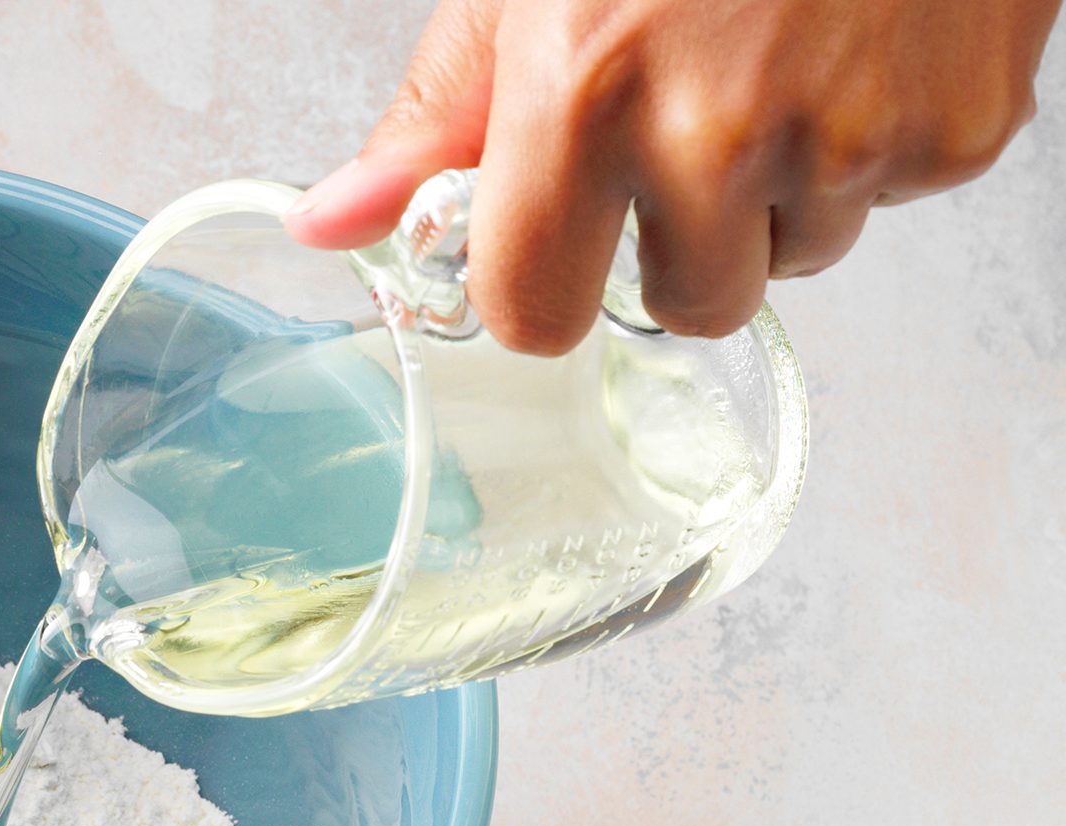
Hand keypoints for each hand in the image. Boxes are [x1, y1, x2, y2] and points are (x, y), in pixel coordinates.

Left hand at [285, 0, 1059, 352]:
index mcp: (590, 96)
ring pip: (793, 259)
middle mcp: (720, 133)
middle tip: (693, 119)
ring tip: (784, 61)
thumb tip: (330, 222)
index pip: (532, 317)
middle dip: (680, 241)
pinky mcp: (958, 134)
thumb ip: (440, 119)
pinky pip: (891, 202)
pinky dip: (874, 142)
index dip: (540, 285)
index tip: (556, 241)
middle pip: (683, 307)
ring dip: (782, 193)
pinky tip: (860, 46)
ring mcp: (851, 140)